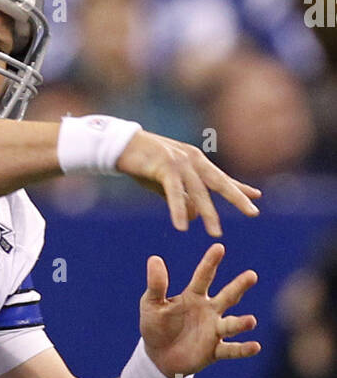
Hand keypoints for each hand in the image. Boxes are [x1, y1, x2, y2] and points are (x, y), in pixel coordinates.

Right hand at [116, 130, 260, 236]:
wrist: (120, 144)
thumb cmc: (142, 163)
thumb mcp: (166, 182)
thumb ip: (183, 197)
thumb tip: (197, 217)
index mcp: (196, 160)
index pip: (222, 177)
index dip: (239, 187)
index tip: (257, 196)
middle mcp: (193, 159)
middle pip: (220, 182)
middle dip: (237, 198)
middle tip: (253, 213)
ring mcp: (180, 162)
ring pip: (199, 191)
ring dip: (208, 214)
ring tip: (215, 233)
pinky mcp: (164, 167)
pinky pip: (174, 192)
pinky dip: (179, 209)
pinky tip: (183, 225)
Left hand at [139, 244, 259, 377]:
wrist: (158, 357)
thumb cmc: (156, 326)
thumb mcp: (151, 304)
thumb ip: (156, 285)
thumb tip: (154, 258)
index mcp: (193, 296)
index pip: (203, 276)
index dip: (210, 262)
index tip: (219, 247)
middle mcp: (209, 311)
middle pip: (227, 296)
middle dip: (239, 286)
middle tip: (251, 275)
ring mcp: (214, 331)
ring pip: (231, 325)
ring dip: (242, 323)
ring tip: (251, 321)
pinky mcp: (214, 351)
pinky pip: (231, 350)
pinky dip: (243, 349)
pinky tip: (255, 346)